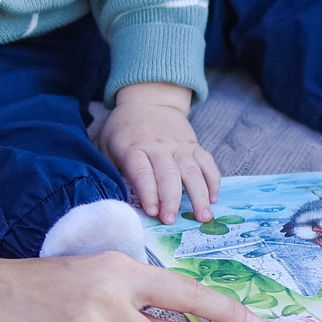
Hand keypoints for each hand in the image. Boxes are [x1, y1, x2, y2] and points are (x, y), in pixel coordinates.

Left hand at [100, 83, 217, 223]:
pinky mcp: (194, 145)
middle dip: (171, 199)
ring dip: (199, 195)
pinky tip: (213, 198)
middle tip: (171, 220)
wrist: (148, 100)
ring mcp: (180, 145)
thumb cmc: (124, 130)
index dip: (148, 192)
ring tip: (203, 217)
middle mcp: (159, 146)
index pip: (142, 171)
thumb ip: (112, 171)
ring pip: (192, 170)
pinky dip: (213, 180)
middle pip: (169, 174)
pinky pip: (207, 162)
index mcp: (134, 148)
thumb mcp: (107, 146)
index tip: (152, 212)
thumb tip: (116, 201)